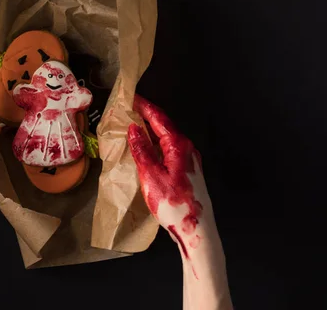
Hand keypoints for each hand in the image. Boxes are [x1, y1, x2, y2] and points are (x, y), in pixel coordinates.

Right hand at [127, 95, 211, 259]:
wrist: (197, 229)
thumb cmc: (175, 204)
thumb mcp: (151, 175)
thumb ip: (141, 150)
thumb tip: (134, 129)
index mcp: (178, 145)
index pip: (159, 118)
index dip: (144, 106)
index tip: (131, 98)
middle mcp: (187, 149)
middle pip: (164, 125)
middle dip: (147, 116)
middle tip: (130, 110)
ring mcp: (190, 160)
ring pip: (168, 138)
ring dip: (151, 130)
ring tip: (135, 127)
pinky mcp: (188, 171)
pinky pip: (170, 149)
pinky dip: (157, 144)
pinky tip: (148, 150)